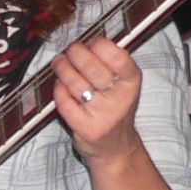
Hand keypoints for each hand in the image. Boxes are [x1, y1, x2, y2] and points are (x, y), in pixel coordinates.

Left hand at [55, 35, 144, 166]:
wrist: (115, 147)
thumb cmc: (114, 108)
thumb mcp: (123, 85)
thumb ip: (110, 64)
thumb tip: (84, 41)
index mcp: (132, 83)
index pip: (117, 56)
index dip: (98, 45)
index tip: (89, 43)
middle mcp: (121, 98)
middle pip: (91, 67)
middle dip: (74, 53)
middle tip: (68, 51)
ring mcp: (103, 115)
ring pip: (74, 83)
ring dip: (62, 68)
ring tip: (59, 63)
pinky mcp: (86, 128)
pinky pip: (64, 101)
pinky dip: (58, 90)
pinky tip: (59, 86)